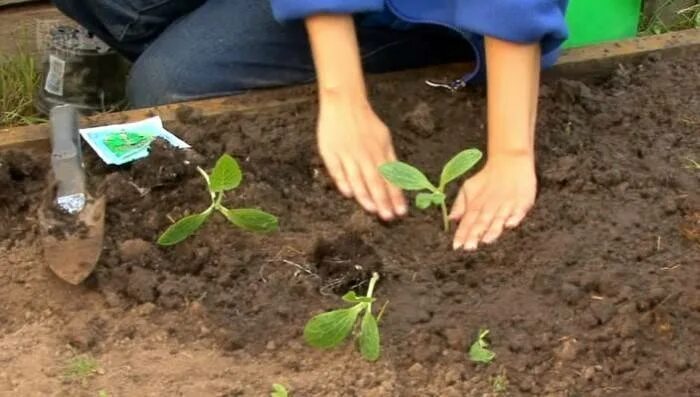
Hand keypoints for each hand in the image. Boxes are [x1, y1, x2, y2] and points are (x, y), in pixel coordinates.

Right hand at [317, 96, 406, 219]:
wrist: (344, 103)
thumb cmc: (365, 122)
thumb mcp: (384, 138)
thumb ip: (389, 159)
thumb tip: (397, 180)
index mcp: (379, 151)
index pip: (390, 177)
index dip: (396, 195)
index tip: (401, 211)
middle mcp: (365, 154)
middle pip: (375, 180)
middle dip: (383, 200)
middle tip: (389, 217)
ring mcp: (347, 153)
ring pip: (357, 178)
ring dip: (365, 195)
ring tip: (372, 209)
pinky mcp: (330, 152)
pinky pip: (337, 170)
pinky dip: (343, 182)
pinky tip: (348, 194)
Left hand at [449, 153, 535, 249]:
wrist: (509, 160)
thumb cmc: (487, 178)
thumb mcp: (469, 188)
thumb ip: (460, 205)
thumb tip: (450, 219)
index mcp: (476, 204)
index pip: (467, 221)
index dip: (462, 233)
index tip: (456, 246)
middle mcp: (491, 206)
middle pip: (482, 222)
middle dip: (475, 235)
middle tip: (469, 247)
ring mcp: (507, 204)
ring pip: (499, 219)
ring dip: (493, 229)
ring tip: (486, 240)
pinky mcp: (523, 201)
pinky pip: (519, 210)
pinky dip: (514, 217)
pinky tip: (510, 225)